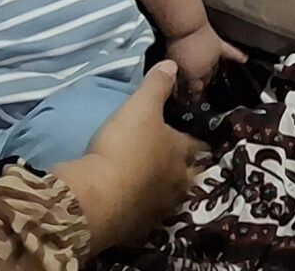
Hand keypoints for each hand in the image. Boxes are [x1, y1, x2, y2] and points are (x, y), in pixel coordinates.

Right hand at [54, 63, 200, 252]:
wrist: (96, 198)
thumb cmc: (124, 146)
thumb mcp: (140, 106)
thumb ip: (157, 85)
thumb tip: (173, 65)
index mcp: (181, 154)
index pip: (197, 145)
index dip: (195, 140)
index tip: (194, 137)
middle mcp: (176, 184)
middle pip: (189, 175)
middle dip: (185, 169)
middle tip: (176, 162)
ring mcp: (158, 210)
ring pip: (169, 199)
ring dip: (164, 191)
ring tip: (153, 184)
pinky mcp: (137, 230)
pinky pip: (144, 218)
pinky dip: (141, 211)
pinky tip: (132, 206)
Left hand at [165, 25, 245, 96]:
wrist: (187, 27)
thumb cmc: (177, 44)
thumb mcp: (171, 64)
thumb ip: (174, 76)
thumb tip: (173, 83)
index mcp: (194, 76)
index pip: (192, 91)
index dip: (188, 97)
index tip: (185, 101)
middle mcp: (206, 70)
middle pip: (203, 82)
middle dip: (199, 87)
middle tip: (195, 92)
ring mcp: (214, 58)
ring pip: (214, 71)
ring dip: (210, 76)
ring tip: (210, 81)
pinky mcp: (219, 46)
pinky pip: (231, 53)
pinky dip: (238, 56)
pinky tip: (244, 59)